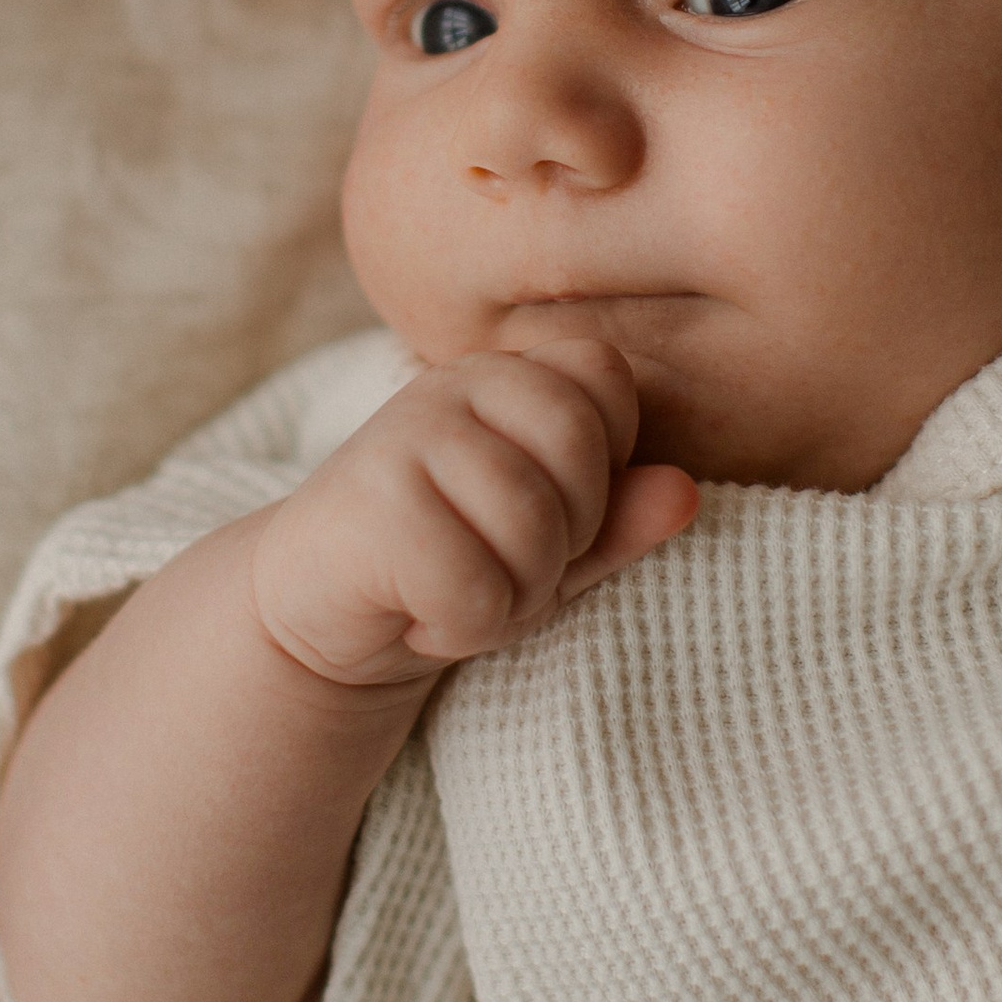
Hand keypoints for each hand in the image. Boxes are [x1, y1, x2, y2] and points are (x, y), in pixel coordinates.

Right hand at [249, 341, 698, 688]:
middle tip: (500, 565)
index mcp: (507, 374)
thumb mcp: (551, 548)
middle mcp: (456, 383)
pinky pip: (474, 585)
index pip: (608, 383)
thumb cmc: (447, 568)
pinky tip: (418, 615)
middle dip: (562, 540)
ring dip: (510, 596)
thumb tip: (686, 493)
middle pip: (580, 450)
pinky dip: (460, 627)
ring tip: (459, 591)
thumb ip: (621, 519)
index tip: (544, 514)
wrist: (315, 617)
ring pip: (533, 528)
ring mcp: (407, 432)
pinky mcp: (371, 500)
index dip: (600, 470)